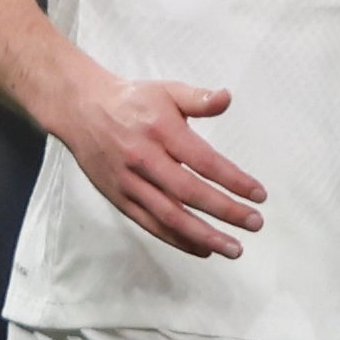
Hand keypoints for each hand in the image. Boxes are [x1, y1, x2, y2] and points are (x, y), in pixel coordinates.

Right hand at [53, 71, 267, 258]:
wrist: (81, 110)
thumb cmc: (132, 101)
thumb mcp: (167, 90)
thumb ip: (198, 99)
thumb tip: (227, 98)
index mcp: (161, 131)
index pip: (203, 161)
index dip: (233, 180)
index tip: (259, 195)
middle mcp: (144, 159)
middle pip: (189, 192)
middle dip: (225, 211)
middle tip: (255, 223)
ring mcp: (130, 182)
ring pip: (169, 215)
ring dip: (204, 235)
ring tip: (233, 248)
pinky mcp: (119, 198)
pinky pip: (150, 224)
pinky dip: (177, 239)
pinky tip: (202, 248)